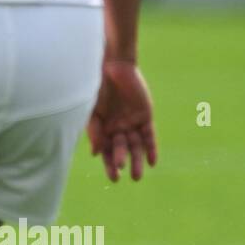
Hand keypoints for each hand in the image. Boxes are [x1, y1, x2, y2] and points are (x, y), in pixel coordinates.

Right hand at [87, 60, 157, 182]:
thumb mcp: (92, 111)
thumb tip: (96, 154)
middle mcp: (117, 128)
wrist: (113, 66)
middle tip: (130, 176)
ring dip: (138, 160)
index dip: (110, 164)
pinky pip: (149, 136)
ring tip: (139, 175)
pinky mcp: (145, 117)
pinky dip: (150, 148)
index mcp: (102, 129)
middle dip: (124, 163)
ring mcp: (131, 123)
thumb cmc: (97, 87)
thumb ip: (94, 131)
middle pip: (121, 150)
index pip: (106, 151)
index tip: (115, 177)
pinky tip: (152, 161)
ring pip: (136, 146)